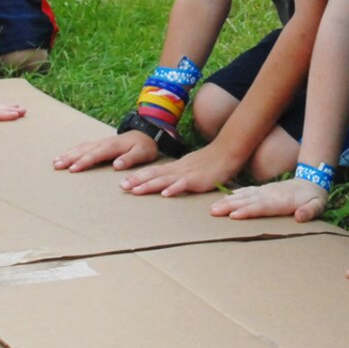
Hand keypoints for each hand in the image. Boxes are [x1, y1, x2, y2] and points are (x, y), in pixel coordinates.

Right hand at [52, 130, 157, 172]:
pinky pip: (83, 146)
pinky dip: (73, 150)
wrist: (147, 132)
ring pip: (81, 148)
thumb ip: (129, 159)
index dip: (84, 162)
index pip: (95, 155)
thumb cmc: (145, 146)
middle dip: (69, 158)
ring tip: (55, 162)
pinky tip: (65, 155)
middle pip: (83, 151)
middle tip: (56, 166)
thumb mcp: (142, 153)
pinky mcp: (100, 143)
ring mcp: (101, 142)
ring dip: (68, 154)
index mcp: (112, 146)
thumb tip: (116, 166)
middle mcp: (104, 143)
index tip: (72, 169)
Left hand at [122, 140, 240, 195]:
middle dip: (137, 180)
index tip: (123, 182)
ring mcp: (186, 174)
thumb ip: (179, 175)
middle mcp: (177, 169)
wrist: (227, 153)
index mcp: (175, 167)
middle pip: (153, 174)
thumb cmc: (211, 162)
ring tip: (135, 191)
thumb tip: (168, 184)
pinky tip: (165, 194)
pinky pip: (183, 184)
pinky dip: (173, 189)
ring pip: (164, 179)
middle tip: (121, 187)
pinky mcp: (197, 180)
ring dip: (149, 185)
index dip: (138, 176)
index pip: (153, 171)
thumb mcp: (191, 168)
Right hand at [211, 177, 326, 220]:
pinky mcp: (262, 191)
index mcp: (281, 200)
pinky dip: (233, 196)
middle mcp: (269, 194)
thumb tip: (300, 216)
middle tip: (213, 212)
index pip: (261, 206)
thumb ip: (310, 211)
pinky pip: (245, 192)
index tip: (233, 215)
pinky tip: (223, 200)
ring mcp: (264, 191)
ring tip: (212, 208)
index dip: (248, 210)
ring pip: (243, 196)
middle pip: (247, 200)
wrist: (312, 181)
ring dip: (227, 202)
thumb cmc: (314, 198)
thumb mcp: (318, 205)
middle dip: (230, 206)